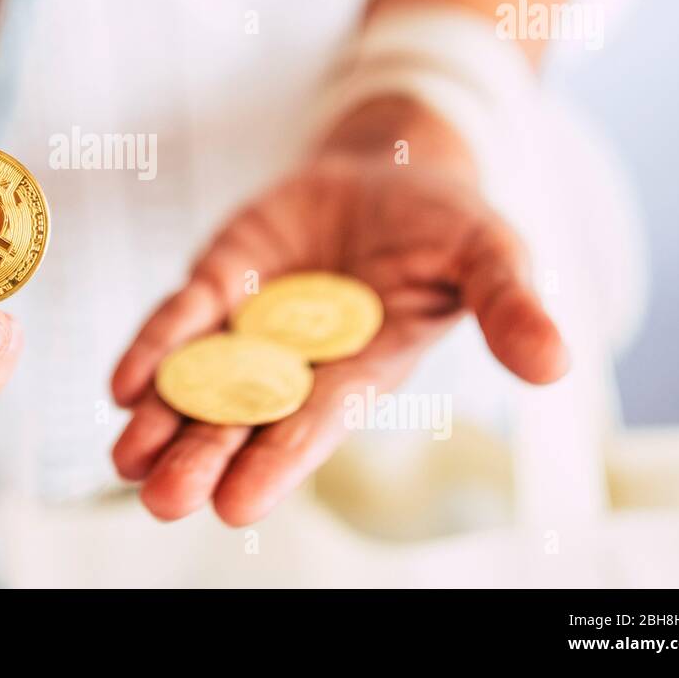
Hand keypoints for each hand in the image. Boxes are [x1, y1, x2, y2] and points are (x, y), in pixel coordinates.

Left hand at [111, 107, 564, 526]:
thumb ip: (509, 307)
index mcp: (363, 368)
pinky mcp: (222, 278)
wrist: (388, 172)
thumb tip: (556, 364)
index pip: (314, 423)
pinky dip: (154, 348)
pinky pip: (182, 318)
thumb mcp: (489, 255)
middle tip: (160, 498)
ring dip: (161, 419)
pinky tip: (123, 384)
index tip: (236, 506)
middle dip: (202, 456)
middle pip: (242, 416)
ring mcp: (253, 321)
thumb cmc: (444, 225)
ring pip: (199, 380)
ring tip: (125, 460)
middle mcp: (299, 359)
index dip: (276, 462)